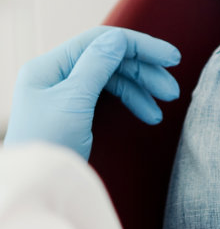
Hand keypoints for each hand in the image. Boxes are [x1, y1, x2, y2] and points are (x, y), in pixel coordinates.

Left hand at [5, 27, 180, 159]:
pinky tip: (149, 115)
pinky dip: (132, 101)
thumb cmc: (48, 145)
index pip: (101, 40)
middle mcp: (57, 74)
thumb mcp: (74, 101)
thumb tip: (119, 39)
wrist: (37, 189)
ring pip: (114, 78)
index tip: (172, 59)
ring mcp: (66, 91)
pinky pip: (109, 95)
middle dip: (145, 73)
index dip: (140, 46)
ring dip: (142, 88)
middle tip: (172, 91)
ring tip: (166, 104)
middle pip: (111, 59)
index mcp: (50, 66)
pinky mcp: (75, 110)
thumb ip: (98, 64)